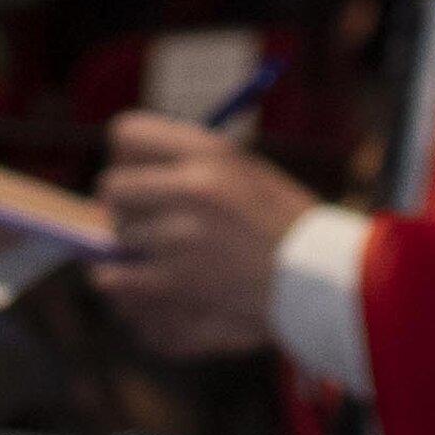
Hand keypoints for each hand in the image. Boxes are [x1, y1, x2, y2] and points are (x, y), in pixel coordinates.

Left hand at [96, 110, 312, 357]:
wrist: (323, 284)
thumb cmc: (287, 227)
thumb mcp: (245, 171)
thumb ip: (191, 165)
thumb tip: (133, 171)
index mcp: (207, 156)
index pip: (125, 135)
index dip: (126, 157)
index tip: (138, 175)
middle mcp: (187, 195)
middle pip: (112, 191)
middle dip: (125, 209)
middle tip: (147, 226)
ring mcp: (177, 247)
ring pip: (113, 247)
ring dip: (126, 258)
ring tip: (156, 267)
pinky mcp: (175, 294)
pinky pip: (122, 292)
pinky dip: (131, 298)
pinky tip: (149, 299)